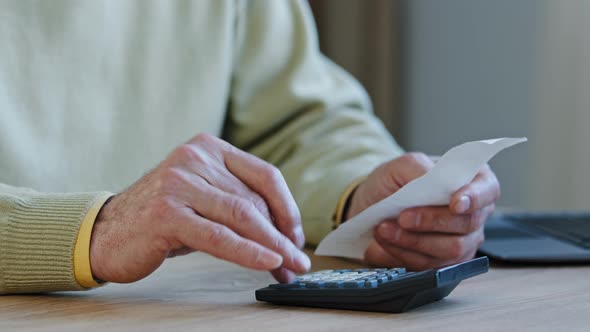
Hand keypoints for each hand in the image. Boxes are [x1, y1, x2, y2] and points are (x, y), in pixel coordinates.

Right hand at [90, 133, 309, 283]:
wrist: (105, 232)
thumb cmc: (160, 218)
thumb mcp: (203, 200)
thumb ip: (238, 204)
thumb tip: (284, 234)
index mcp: (208, 147)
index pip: (264, 175)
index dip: (288, 208)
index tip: (297, 236)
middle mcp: (194, 157)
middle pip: (255, 199)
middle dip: (281, 236)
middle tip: (296, 262)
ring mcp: (179, 183)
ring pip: (242, 216)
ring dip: (273, 246)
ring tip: (290, 268)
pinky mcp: (167, 213)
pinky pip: (220, 236)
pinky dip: (249, 252)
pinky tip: (269, 263)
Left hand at [346, 152, 498, 269]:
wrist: (372, 206)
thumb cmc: (394, 182)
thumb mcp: (401, 165)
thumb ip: (418, 167)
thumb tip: (431, 178)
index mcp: (472, 180)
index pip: (487, 189)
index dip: (474, 197)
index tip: (454, 203)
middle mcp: (474, 212)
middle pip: (467, 223)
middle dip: (431, 222)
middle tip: (402, 217)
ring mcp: (464, 240)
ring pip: (450, 249)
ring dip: (414, 241)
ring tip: (385, 229)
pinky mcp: (446, 262)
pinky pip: (431, 265)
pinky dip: (404, 253)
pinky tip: (386, 242)